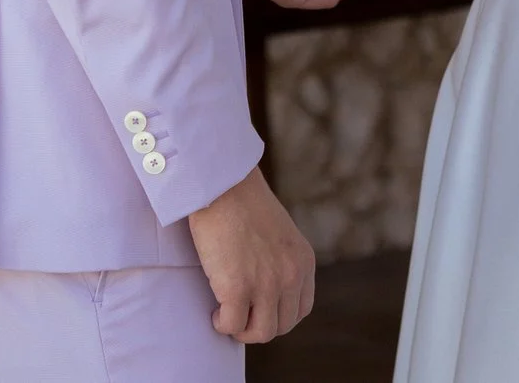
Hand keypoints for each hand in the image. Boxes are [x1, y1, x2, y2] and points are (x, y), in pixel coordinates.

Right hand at [187, 165, 314, 342]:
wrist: (223, 185)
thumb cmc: (242, 202)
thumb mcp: (279, 233)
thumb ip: (281, 260)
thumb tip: (266, 289)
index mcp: (303, 262)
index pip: (301, 310)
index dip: (277, 315)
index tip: (258, 309)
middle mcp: (290, 276)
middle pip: (281, 326)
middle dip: (258, 325)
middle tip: (238, 312)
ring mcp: (266, 284)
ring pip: (260, 333)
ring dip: (241, 329)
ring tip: (226, 313)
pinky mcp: (237, 288)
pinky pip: (232, 325)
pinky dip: (222, 324)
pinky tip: (215, 310)